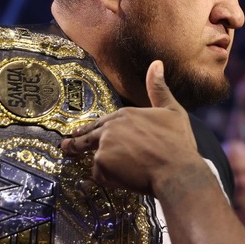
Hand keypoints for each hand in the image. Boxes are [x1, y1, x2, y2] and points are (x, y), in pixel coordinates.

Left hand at [60, 60, 201, 194]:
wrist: (176, 171)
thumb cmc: (177, 142)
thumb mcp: (172, 110)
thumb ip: (158, 88)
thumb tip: (156, 63)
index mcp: (125, 114)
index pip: (104, 121)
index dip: (95, 127)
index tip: (85, 131)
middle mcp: (111, 128)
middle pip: (89, 135)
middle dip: (77, 140)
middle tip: (67, 145)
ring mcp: (104, 146)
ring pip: (93, 155)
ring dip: (92, 161)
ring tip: (76, 162)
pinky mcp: (102, 165)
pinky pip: (97, 174)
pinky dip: (103, 178)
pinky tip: (113, 181)